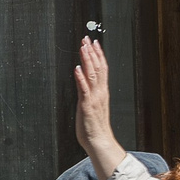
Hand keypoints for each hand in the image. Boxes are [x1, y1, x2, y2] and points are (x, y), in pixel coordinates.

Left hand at [75, 34, 126, 178]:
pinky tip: (76, 69)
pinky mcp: (86, 105)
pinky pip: (84, 89)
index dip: (98, 54)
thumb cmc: (94, 125)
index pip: (102, 68)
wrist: (99, 140)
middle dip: (92, 52)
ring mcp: (94, 98)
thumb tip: (84, 82)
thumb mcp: (92, 105)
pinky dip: (80, 78)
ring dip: (87, 60)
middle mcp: (100, 92)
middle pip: (98, 68)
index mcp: (102, 91)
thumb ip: (90, 93)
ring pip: (92, 75)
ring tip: (83, 48)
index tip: (94, 42)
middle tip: (87, 38)